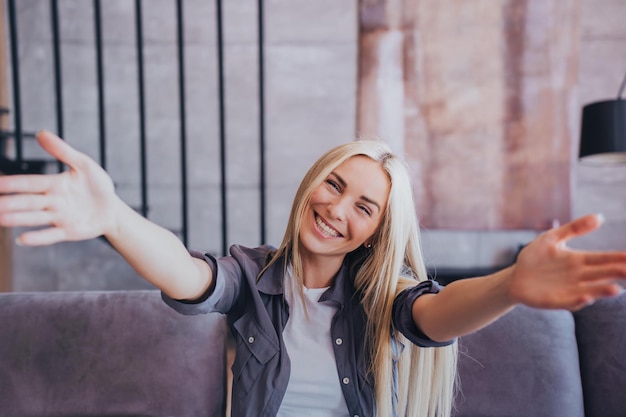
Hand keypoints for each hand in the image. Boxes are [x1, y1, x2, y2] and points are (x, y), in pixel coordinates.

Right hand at [0, 130, 119, 244]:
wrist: (113, 209)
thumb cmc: (97, 185)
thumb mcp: (84, 164)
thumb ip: (62, 151)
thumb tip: (41, 133)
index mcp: (54, 184)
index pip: (29, 183)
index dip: (11, 184)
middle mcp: (52, 202)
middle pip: (27, 202)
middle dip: (8, 203)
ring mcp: (59, 218)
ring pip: (34, 218)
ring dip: (17, 218)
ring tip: (0, 217)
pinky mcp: (69, 232)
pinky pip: (51, 235)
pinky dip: (38, 238)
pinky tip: (22, 239)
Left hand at [509, 214, 625, 310]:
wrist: (515, 277)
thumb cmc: (535, 257)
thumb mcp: (552, 238)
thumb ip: (574, 229)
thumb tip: (599, 217)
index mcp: (579, 260)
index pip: (603, 258)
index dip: (618, 258)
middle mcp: (579, 276)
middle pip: (602, 274)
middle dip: (617, 273)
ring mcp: (570, 290)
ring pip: (591, 290)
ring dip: (603, 291)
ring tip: (615, 290)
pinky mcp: (557, 301)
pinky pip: (571, 302)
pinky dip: (579, 300)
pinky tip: (585, 297)